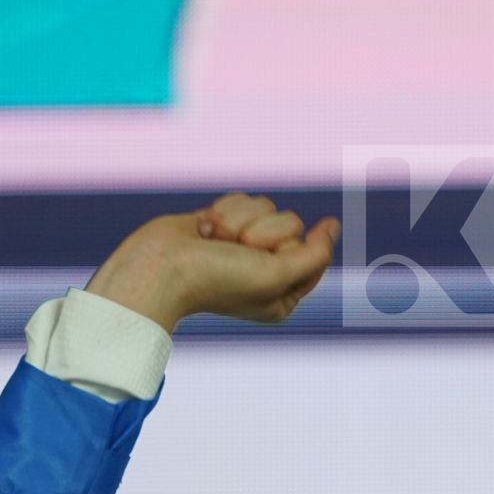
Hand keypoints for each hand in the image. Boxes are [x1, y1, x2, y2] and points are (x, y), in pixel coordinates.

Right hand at [85, 193, 340, 331]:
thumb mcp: (276, 276)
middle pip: (292, 224)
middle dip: (263, 232)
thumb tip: (334, 226)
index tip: (265, 252)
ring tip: (215, 242)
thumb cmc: (217, 281)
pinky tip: (204, 230)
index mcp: (283, 294)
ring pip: (266, 206)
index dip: (295, 245)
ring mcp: (243, 245)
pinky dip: (224, 210)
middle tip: (235, 252)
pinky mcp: (223, 224)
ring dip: (239, 220)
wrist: (159, 268)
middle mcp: (266, 270)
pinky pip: (243, 199)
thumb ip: (314, 255)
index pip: (315, 253)